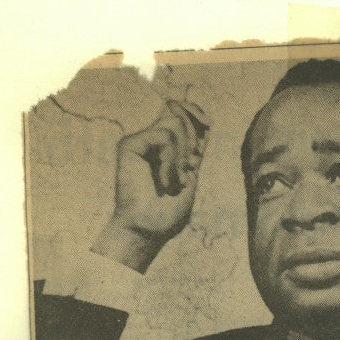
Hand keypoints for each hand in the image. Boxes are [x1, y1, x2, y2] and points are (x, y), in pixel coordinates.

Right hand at [92, 99, 210, 271]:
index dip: (198, 112)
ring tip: (174, 180)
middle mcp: (155, 141)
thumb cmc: (169, 212)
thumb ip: (195, 147)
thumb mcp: (191, 175)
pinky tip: (163, 179)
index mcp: (171, 148)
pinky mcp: (130, 144)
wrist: (148, 229)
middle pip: (181, 111)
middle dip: (194, 137)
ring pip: (175, 122)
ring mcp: (142, 141)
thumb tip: (203, 119)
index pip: (186, 115)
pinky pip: (163, 135)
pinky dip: (171, 158)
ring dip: (182, 154)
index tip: (209, 124)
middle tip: (189, 167)